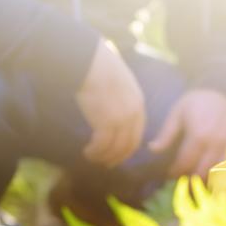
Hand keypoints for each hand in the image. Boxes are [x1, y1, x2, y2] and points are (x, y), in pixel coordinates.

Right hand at [76, 39, 145, 167]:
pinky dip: (95, 152)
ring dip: (104, 156)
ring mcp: (121, 119)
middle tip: (107, 164)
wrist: (91, 61)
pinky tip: (87, 152)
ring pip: (115, 148)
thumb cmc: (99, 66)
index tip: (119, 152)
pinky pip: (101, 145)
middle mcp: (133, 113)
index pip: (137, 132)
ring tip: (93, 157)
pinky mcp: (106, 123)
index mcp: (138, 103)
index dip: (128, 146)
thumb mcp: (119, 81)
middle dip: (119, 157)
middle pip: (129, 144)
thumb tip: (111, 105)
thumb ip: (121, 96)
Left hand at [149, 89, 225, 178]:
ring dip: (207, 176)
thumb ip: (166, 134)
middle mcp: (216, 142)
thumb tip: (152, 149)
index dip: (175, 172)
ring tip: (197, 174)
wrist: (221, 90)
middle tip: (183, 177)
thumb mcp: (177, 113)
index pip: (185, 163)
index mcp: (199, 135)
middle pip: (202, 171)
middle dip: (190, 177)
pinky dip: (222, 170)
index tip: (170, 173)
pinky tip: (213, 169)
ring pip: (218, 171)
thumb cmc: (195, 102)